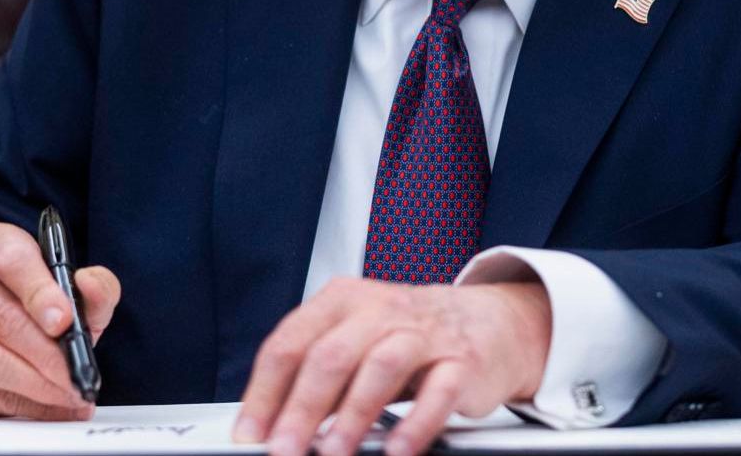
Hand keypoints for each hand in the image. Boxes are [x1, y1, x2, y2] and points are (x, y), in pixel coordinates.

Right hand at [0, 222, 120, 418]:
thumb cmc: (39, 293)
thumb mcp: (73, 281)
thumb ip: (95, 284)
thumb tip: (91, 287)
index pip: (13, 263)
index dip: (40, 294)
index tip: (64, 323)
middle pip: (3, 320)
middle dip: (47, 356)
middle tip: (77, 376)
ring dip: (35, 387)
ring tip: (69, 395)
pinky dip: (20, 406)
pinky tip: (49, 406)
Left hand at [232, 278, 551, 455]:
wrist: (491, 321)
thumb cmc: (410, 335)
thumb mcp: (357, 341)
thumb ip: (319, 379)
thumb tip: (274, 427)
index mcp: (342, 300)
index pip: (289, 344)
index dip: (264, 393)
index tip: (250, 435)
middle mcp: (380, 309)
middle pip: (330, 356)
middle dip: (301, 409)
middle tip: (283, 450)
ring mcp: (424, 333)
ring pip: (381, 367)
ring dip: (352, 416)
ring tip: (332, 454)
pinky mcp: (463, 361)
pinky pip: (438, 391)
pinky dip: (414, 424)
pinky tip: (396, 451)